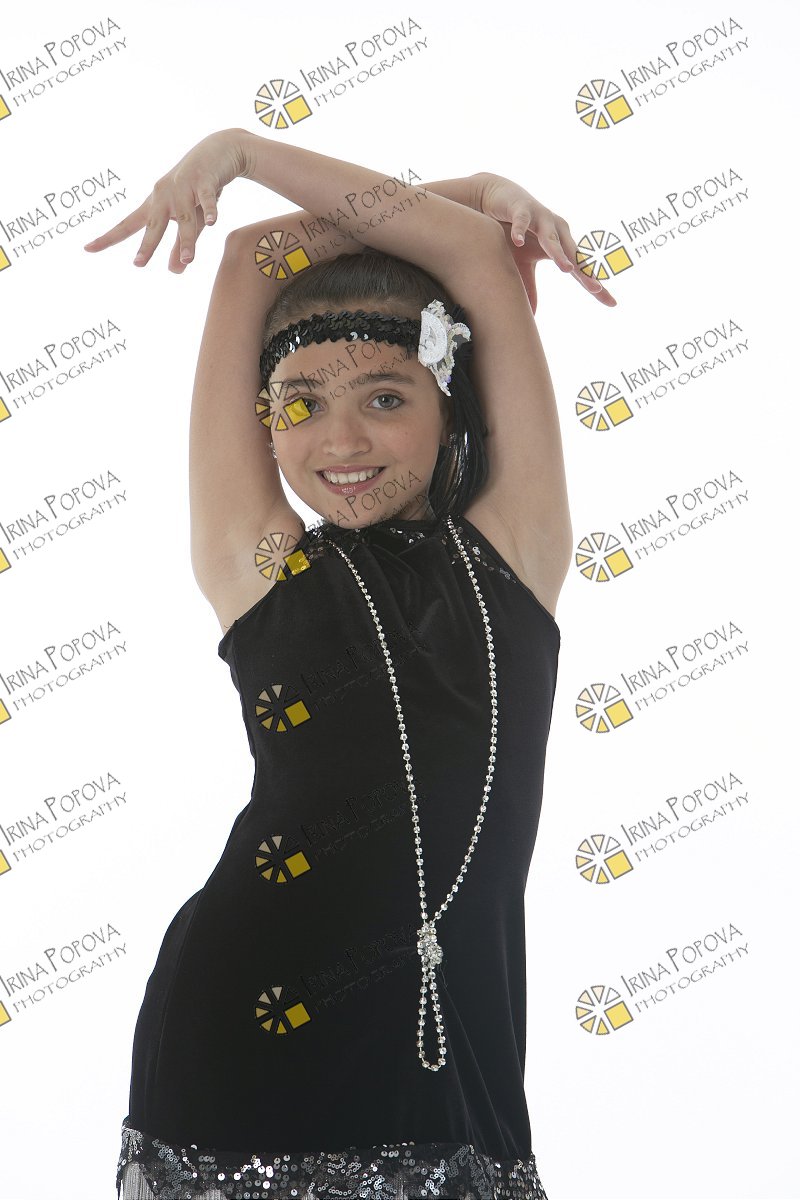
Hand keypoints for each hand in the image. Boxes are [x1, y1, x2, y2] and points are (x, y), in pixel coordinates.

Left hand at [82, 128, 246, 272]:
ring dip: (186, 240)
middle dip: (147, 244)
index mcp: (154, 204)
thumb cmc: (199, 188)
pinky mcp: (205, 181)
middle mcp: (164, 195)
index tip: (87, 249)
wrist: (219, 150)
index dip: (109, 238)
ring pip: (183, 218)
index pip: (128, 225)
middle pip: (154, 224)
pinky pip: (206, 199)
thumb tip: (173, 271)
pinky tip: (211, 223)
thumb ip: (179, 244)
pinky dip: (209, 210)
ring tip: (187, 260)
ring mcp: (184, 187)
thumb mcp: (189, 217)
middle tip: (138, 264)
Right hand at [477, 172, 616, 312]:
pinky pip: (521, 222)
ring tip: (567, 270)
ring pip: (551, 239)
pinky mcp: (522, 209)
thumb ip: (530, 286)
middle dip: (585, 273)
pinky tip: (518, 242)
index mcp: (562, 243)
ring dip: (559, 254)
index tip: (612, 303)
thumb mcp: (523, 262)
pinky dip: (520, 231)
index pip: (580, 269)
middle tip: (596, 289)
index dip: (594, 285)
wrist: (499, 197)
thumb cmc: (515, 231)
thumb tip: (532, 314)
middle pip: (573, 255)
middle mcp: (557, 230)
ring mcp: (541, 218)